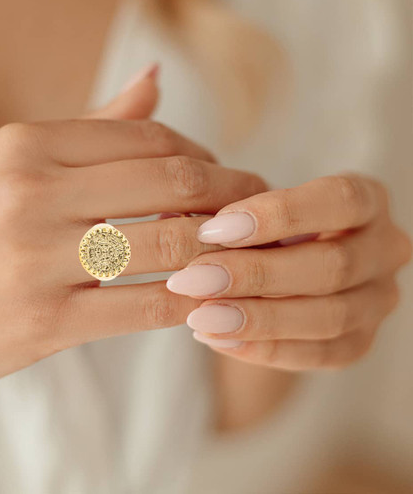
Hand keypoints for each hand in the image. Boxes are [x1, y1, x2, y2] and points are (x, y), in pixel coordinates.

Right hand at [0, 75, 265, 425]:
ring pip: (167, 243)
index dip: (205, 158)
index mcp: (25, 144)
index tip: (229, 178)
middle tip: (260, 211)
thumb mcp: (9, 167)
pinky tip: (209, 299)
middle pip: (171, 180)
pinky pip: (145, 307)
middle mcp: (30, 190)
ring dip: (221, 248)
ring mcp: (35, 258)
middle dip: (232, 196)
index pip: (150, 137)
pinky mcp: (42, 322)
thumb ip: (90, 127)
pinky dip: (189, 301)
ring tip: (245, 254)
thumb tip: (156, 78)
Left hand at [167, 174, 411, 369]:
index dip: (278, 215)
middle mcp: (385, 249)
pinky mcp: (360, 343)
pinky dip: (264, 348)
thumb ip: (226, 212)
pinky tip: (216, 338)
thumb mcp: (249, 210)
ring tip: (199, 316)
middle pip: (332, 265)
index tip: (214, 228)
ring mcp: (377, 301)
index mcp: (365, 201)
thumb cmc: (261, 229)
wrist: (278, 276)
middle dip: (255, 274)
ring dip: (258, 318)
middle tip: (192, 279)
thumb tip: (172, 218)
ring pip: (329, 317)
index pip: (338, 200)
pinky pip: (319, 355)